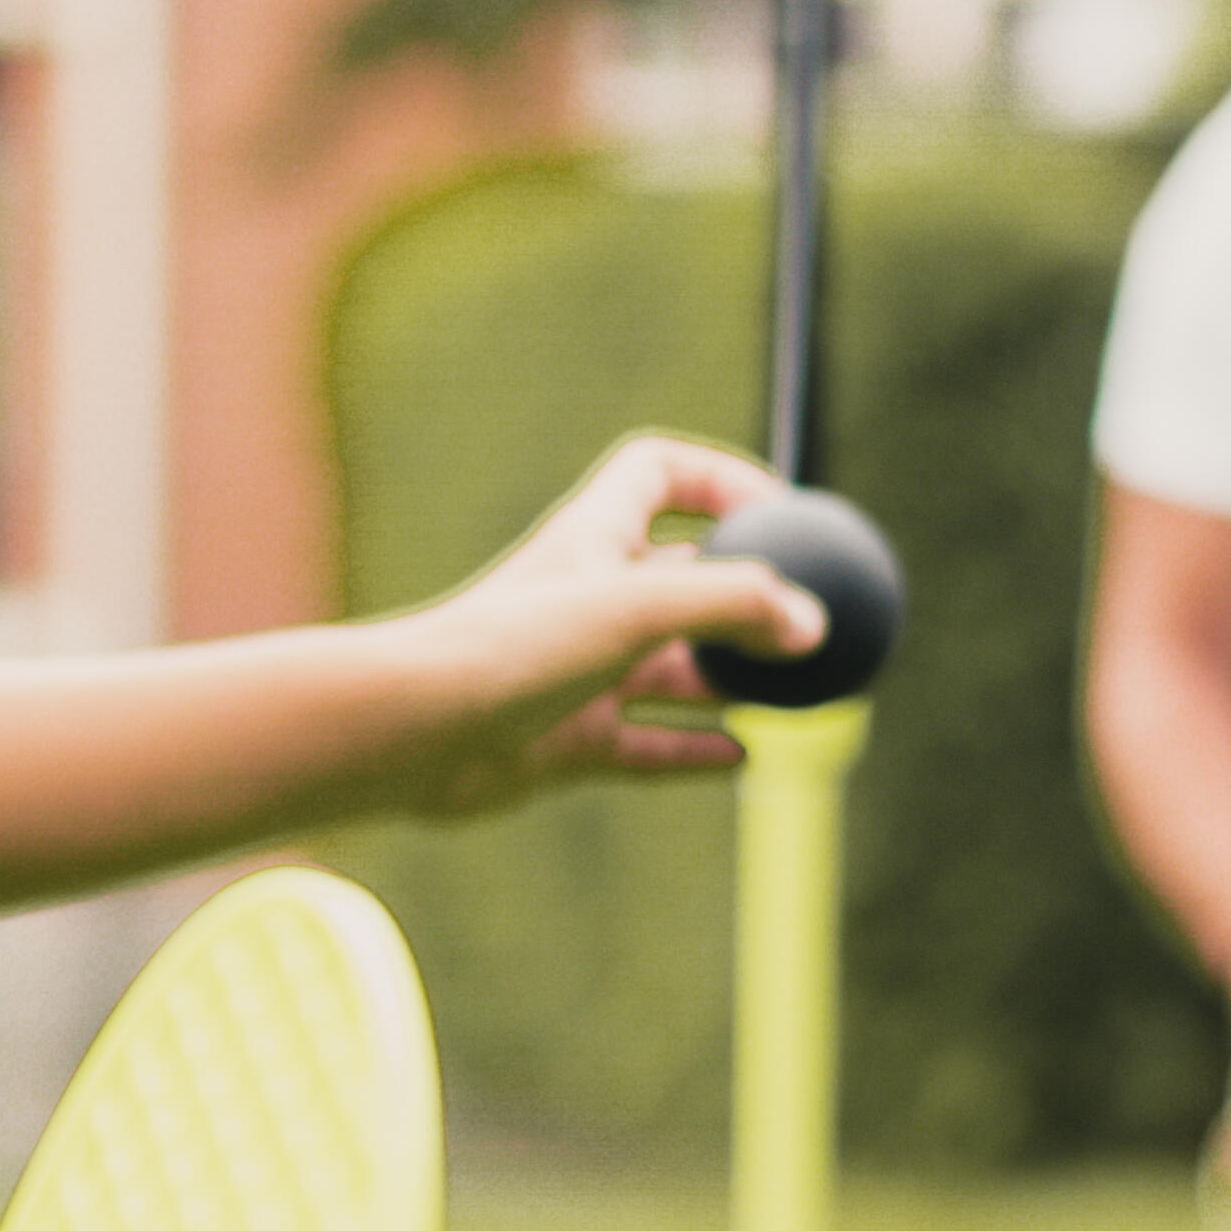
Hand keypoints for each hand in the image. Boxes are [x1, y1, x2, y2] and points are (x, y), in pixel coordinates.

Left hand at [383, 435, 828, 822]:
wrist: (416, 732)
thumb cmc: (511, 648)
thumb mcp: (635, 608)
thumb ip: (732, 605)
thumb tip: (812, 624)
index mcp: (594, 537)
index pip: (659, 472)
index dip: (720, 478)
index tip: (782, 511)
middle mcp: (586, 597)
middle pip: (681, 579)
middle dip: (746, 596)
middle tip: (814, 621)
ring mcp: (577, 672)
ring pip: (671, 670)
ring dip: (730, 680)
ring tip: (795, 696)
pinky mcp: (566, 740)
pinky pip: (647, 745)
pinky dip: (694, 749)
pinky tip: (744, 757)